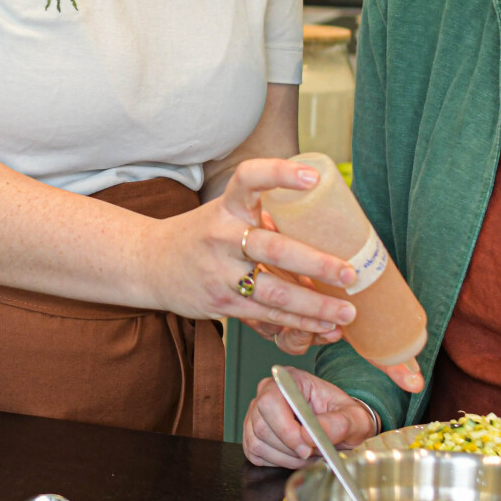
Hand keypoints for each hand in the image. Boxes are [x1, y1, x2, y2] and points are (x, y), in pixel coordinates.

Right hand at [152, 157, 359, 346]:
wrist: (150, 264)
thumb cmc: (202, 235)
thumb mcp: (226, 213)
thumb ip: (265, 219)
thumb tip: (324, 229)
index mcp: (227, 206)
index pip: (250, 179)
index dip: (280, 174)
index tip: (313, 177)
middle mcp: (222, 236)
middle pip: (274, 250)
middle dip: (317, 264)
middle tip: (350, 274)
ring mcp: (220, 273)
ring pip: (274, 294)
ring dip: (316, 307)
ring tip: (347, 312)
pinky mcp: (222, 304)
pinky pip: (266, 316)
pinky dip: (299, 323)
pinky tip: (324, 326)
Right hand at [243, 368, 377, 468]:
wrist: (343, 426)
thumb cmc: (346, 417)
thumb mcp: (355, 419)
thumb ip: (338, 424)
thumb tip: (308, 436)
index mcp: (289, 380)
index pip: (271, 402)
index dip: (286, 429)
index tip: (307, 448)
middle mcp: (267, 392)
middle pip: (261, 426)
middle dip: (289, 448)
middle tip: (313, 453)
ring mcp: (255, 413)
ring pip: (257, 443)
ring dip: (286, 457)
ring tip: (308, 453)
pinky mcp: (251, 433)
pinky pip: (255, 454)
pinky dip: (277, 461)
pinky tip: (295, 455)